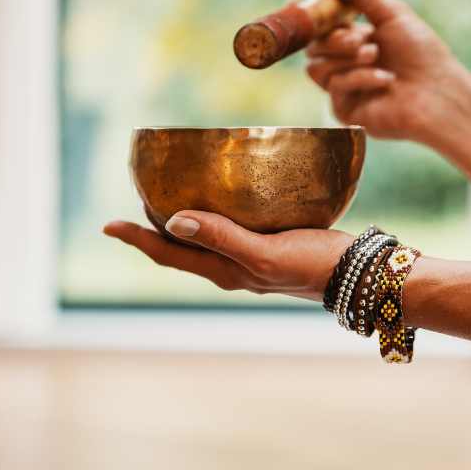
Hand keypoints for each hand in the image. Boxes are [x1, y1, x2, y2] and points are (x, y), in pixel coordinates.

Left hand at [103, 211, 352, 301]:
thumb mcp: (265, 253)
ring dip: (182, 220)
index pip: (168, 254)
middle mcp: (233, 267)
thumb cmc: (315, 265)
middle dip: (153, 227)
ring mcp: (252, 258)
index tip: (108, 224)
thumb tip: (173, 221)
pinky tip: (226, 194)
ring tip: (168, 194)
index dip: (136, 238)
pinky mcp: (273, 244)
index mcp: (224, 271)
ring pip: (205, 238)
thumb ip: (222, 237)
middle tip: (135, 198)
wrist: (362, 275)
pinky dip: (216, 212)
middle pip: (180, 248)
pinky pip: (231, 228)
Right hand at [306, 0, 470, 151]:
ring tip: (375, 56)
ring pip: (316, 67)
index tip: (295, 1)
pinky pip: (334, 87)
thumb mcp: (390, 12)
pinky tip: (385, 79)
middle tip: (360, 37)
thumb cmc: (422, 53)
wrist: (439, 92)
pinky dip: (359, 77)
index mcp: (356, 39)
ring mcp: (345, 89)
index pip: (320, 27)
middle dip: (334, 37)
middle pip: (313, 46)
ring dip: (346, 57)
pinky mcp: (346, 111)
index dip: (306, 15)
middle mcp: (346, 64)